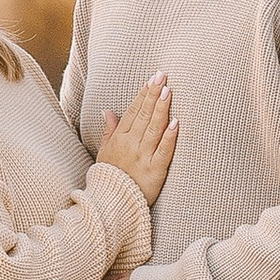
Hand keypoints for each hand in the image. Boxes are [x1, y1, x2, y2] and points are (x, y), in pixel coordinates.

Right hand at [96, 72, 176, 204]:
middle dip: (153, 94)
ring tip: (168, 91)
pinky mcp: (155, 171)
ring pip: (154, 129)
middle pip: (144, 115)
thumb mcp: (103, 153)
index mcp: (119, 139)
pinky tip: (175, 122)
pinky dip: (169, 137)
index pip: (133, 111)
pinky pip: (163, 151)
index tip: (152, 79)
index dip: (143, 94)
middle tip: (163, 76)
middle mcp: (131, 145)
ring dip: (161, 109)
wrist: (111, 204)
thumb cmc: (109, 178)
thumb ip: (108, 131)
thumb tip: (108, 111)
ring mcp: (143, 157)